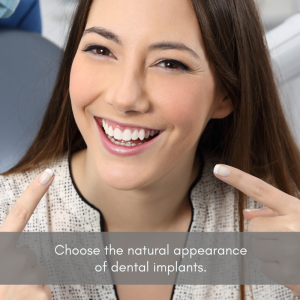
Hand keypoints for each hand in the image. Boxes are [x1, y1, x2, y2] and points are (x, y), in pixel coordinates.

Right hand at [0, 169, 54, 298]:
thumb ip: (7, 253)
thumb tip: (23, 249)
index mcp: (0, 250)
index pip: (18, 214)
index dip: (34, 192)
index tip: (48, 173)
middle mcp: (10, 260)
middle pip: (28, 253)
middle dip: (20, 267)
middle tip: (6, 289)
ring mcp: (25, 277)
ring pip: (36, 271)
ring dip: (27, 284)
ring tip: (12, 299)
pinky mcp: (40, 293)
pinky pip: (44, 288)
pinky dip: (36, 297)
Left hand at [213, 164, 299, 295]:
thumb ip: (274, 214)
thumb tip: (246, 212)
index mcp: (297, 209)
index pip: (261, 189)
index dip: (238, 178)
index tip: (218, 168)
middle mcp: (294, 226)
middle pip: (252, 225)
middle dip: (264, 234)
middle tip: (287, 242)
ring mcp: (291, 249)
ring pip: (255, 247)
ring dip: (270, 253)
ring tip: (293, 256)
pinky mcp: (288, 273)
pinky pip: (264, 268)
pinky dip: (277, 271)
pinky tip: (294, 269)